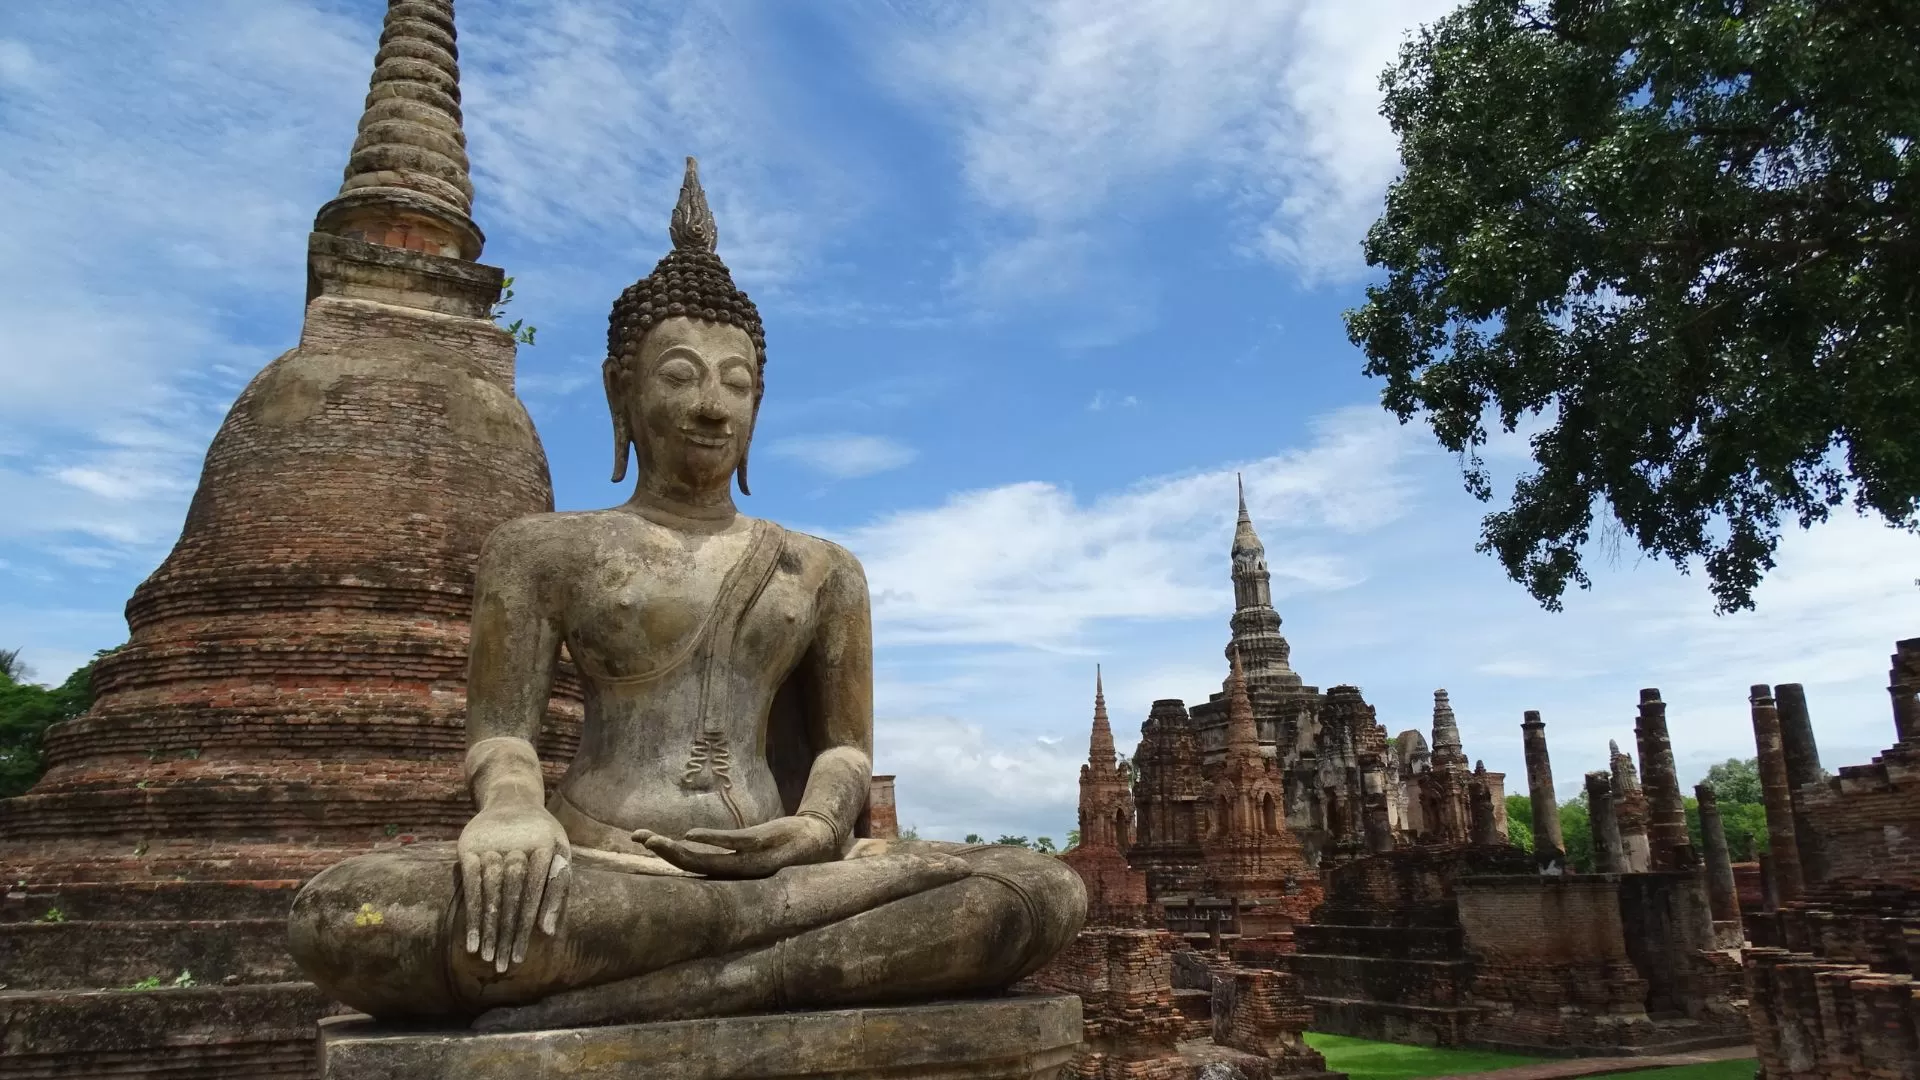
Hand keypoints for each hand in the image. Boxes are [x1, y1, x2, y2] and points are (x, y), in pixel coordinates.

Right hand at [457, 805, 570, 971]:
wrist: (512, 798)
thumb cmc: (542, 835)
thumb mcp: (559, 852)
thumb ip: (558, 889)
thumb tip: (548, 931)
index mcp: (546, 845)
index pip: (538, 891)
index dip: (530, 923)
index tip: (523, 954)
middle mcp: (518, 845)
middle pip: (513, 896)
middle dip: (508, 932)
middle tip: (505, 965)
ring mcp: (491, 846)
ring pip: (490, 892)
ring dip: (488, 928)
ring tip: (486, 957)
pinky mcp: (469, 848)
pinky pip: (470, 885)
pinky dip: (471, 913)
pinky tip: (471, 938)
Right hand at [633, 814, 835, 878]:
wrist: (819, 837)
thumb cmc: (783, 847)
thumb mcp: (751, 853)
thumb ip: (726, 853)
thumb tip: (697, 842)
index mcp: (732, 874)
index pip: (691, 869)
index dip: (664, 856)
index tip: (641, 839)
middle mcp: (737, 873)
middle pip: (692, 867)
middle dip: (663, 854)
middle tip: (639, 838)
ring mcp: (748, 860)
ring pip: (706, 860)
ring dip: (677, 851)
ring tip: (652, 840)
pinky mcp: (763, 844)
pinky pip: (732, 843)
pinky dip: (710, 840)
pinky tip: (689, 835)